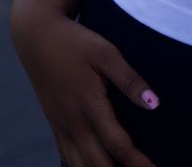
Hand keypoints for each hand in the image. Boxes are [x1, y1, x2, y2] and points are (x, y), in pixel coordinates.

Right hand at [11, 10, 159, 166]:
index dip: (138, 162)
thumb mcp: (106, 53)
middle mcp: (73, 124)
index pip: (118, 145)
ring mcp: (61, 127)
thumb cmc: (75, 42)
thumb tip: (155, 104)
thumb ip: (129, 80)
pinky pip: (68, 158)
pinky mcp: (55, 125)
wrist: (36, 37)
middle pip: (98, 165)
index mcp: (89, 107)